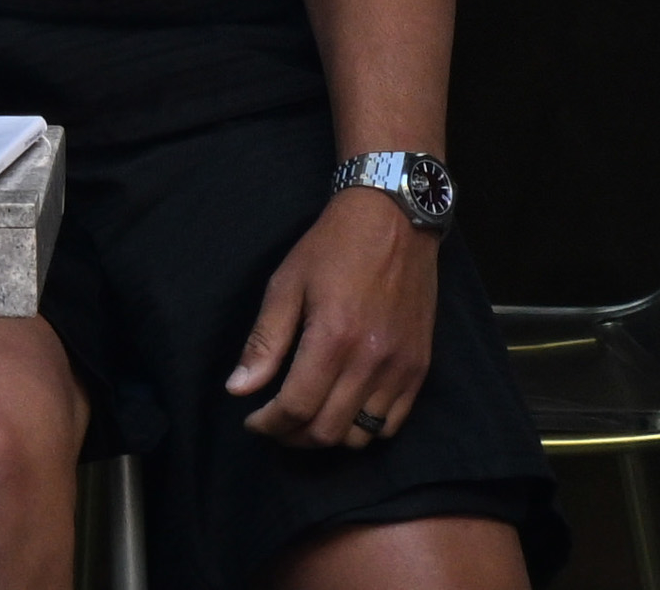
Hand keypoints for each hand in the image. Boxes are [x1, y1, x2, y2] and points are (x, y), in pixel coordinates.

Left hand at [226, 187, 439, 448]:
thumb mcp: (285, 284)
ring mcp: (401, 369)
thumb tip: (239, 389)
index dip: (268, 424)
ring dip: (328, 436)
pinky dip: (365, 429)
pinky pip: (393, 424)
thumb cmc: (331, 248)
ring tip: (306, 418)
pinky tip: (343, 409)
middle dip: (293, 436)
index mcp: (333, 339)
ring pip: (362, 436)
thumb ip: (264, 342)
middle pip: (328, 431)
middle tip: (274, 423)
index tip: (252, 421)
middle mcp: (371, 362)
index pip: (296, 408)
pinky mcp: (420, 369)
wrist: (394, 222)